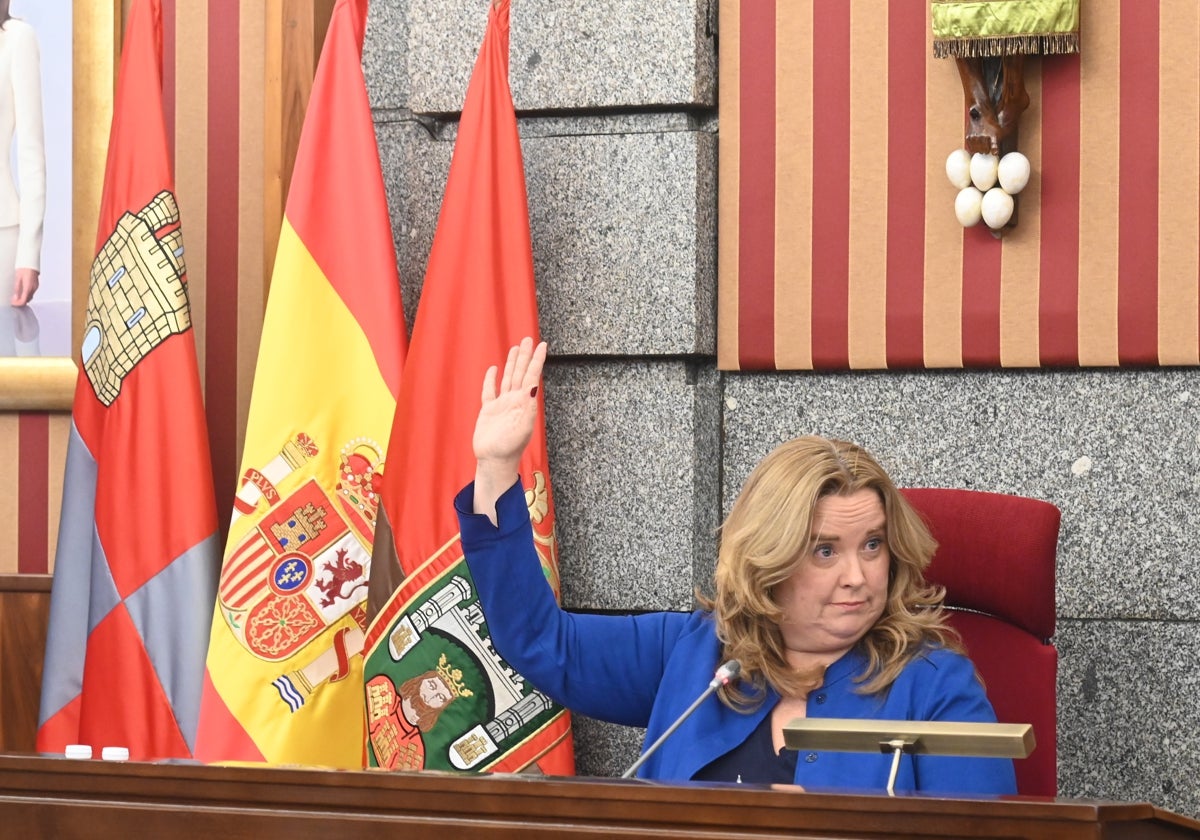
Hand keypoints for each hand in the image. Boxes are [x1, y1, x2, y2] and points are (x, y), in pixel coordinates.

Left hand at [11, 268, 38, 305]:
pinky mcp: (36, 285)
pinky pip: (32, 293)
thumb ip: (17, 289)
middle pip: (27, 300)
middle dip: (20, 302)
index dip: (18, 303)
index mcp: (28, 287)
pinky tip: (22, 292)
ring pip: (30, 297)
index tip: (13, 303)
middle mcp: (33, 288)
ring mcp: (35, 287)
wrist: (31, 263)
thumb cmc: (24, 268)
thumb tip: (15, 297)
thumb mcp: (17, 279)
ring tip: (17, 297)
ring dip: (24, 298)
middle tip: (14, 300)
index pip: (24, 300)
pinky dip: (26, 295)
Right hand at [472, 337, 546, 520]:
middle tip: (528, 339)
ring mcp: (501, 405)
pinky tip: (493, 370)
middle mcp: (514, 401)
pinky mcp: (488, 411)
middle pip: (520, 373)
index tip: (542, 344)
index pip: (532, 376)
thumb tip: (535, 386)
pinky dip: (491, 380)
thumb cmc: (510, 447)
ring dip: (512, 363)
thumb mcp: (523, 427)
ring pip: (507, 378)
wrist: (494, 462)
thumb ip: (529, 406)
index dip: (537, 360)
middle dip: (525, 356)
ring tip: (516, 348)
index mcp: (524, 402)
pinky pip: (489, 391)